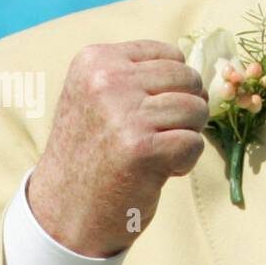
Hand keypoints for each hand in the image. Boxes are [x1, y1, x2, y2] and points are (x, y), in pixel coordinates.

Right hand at [28, 40, 208, 256]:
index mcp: (95, 60)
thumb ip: (137, 76)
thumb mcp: (98, 97)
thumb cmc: (92, 153)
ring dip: (187, 135)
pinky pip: (194, 143)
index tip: (149, 112)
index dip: (174, 86)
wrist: (64, 209)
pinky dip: (185, 161)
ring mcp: (124, 114)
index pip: (170, 55)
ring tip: (157, 152)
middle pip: (188, 79)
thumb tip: (200, 71)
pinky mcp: (142, 149)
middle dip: (186, 109)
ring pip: (196, 109)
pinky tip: (158, 170)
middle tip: (160, 135)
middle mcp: (107, 81)